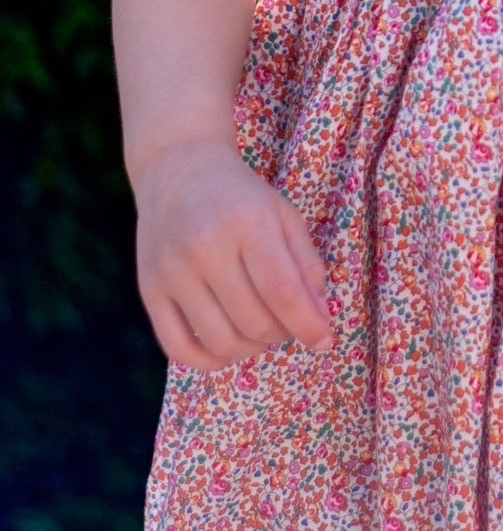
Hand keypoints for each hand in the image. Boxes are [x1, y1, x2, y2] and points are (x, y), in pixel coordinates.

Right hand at [133, 139, 333, 371]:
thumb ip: (307, 265)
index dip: (308, 325)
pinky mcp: (150, 290)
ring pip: (220, 342)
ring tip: (260, 330)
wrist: (178, 169)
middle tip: (287, 321)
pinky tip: (228, 345)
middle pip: (253, 322)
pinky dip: (210, 361)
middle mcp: (206, 247)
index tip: (324, 341)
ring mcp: (173, 272)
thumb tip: (319, 320)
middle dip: (282, 333)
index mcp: (248, 222)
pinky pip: (178, 349)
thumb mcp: (283, 215)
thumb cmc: (241, 195)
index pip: (282, 291)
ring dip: (251, 349)